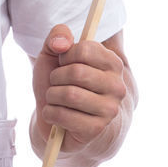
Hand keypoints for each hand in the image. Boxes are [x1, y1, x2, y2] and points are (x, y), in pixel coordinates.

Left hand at [33, 24, 127, 152]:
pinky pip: (63, 116)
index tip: (64, 63)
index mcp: (112, 63)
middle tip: (57, 84)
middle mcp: (117, 86)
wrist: (57, 119)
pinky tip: (56, 115)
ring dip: (52, 96)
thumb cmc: (58, 84)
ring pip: (69, 95)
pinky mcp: (97, 129)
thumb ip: (57, 38)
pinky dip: (50, 113)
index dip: (64, 56)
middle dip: (56, 78)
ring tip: (56, 99)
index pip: (84, 49)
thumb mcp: (52, 55)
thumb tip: (62, 43)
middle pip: (76, 72)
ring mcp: (110, 109)